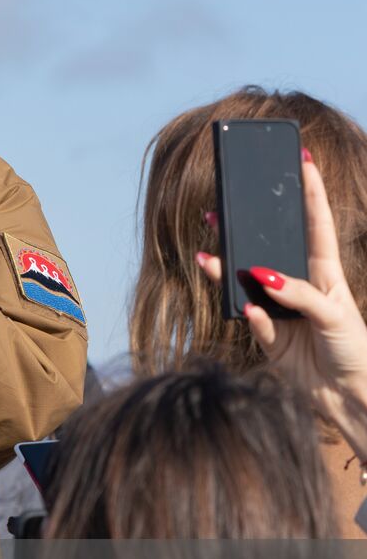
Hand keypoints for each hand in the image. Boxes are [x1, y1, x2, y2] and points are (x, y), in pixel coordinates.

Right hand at [197, 152, 366, 462]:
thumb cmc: (354, 350)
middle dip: (246, 230)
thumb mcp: (335, 315)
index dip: (311, 193)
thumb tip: (259, 278)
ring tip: (207, 256)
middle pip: (268, 250)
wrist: (346, 398)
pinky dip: (250, 318)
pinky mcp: (267, 337)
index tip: (303, 160)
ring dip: (227, 270)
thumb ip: (299, 294)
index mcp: (326, 274)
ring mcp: (281, 311)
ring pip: (246, 283)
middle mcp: (300, 287)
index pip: (316, 225)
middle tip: (221, 209)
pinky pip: (251, 320)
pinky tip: (249, 314)